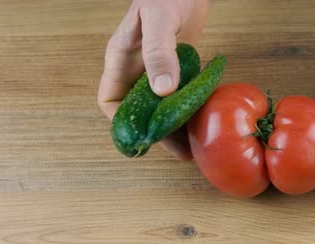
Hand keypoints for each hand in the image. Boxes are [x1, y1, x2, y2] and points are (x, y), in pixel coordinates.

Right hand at [98, 0, 208, 159]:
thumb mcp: (159, 21)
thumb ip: (158, 53)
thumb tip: (162, 90)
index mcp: (121, 60)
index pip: (111, 101)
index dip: (123, 123)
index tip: (145, 136)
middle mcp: (137, 70)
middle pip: (140, 112)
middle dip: (156, 133)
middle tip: (180, 151)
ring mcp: (158, 71)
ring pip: (160, 108)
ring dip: (175, 127)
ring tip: (193, 146)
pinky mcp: (178, 69)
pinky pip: (179, 97)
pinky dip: (188, 110)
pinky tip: (202, 121)